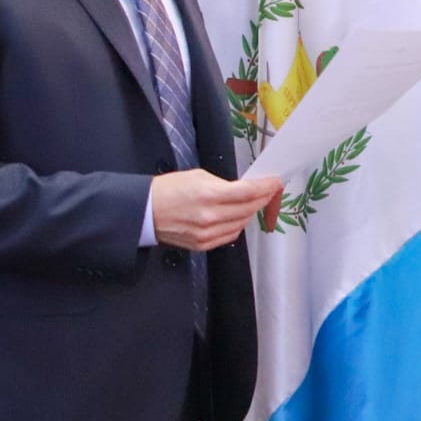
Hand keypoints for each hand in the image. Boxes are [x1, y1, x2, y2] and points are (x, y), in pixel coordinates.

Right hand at [151, 170, 282, 251]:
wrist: (145, 211)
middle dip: (263, 198)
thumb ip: (224, 184)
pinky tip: (239, 216)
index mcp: (209, 195)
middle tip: (269, 191)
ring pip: (242, 223)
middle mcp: (210, 216)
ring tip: (254, 202)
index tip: (275, 182)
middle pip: (249, 208)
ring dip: (251, 212)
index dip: (266, 187)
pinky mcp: (202, 245)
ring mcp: (206, 233)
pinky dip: (238, 225)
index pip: (248, 192)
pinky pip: (230, 235)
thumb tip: (245, 190)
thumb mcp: (199, 176)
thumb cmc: (169, 189)